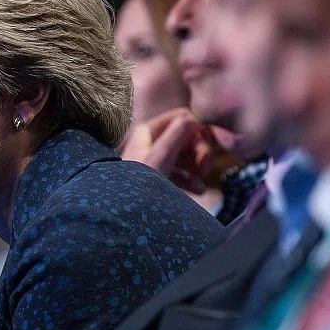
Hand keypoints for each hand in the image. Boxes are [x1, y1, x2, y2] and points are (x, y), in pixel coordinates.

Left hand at [121, 108, 240, 192]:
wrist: (124, 212)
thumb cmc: (137, 182)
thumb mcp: (161, 155)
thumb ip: (178, 133)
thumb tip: (195, 119)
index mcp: (149, 130)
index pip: (183, 117)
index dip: (198, 130)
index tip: (205, 148)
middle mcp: (152, 141)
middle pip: (187, 138)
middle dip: (199, 154)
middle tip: (203, 171)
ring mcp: (155, 159)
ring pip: (186, 156)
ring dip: (197, 169)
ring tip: (198, 185)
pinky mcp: (157, 176)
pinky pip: (180, 173)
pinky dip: (190, 180)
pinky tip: (198, 191)